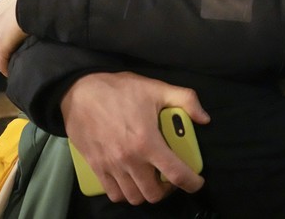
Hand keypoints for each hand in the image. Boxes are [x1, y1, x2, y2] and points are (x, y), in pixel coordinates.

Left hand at [0, 0, 27, 75]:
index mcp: (4, 4)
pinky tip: (10, 73)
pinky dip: (5, 66)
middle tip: (24, 46)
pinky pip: (1, 59)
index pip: (7, 18)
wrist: (37, 1)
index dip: (14, 26)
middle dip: (11, 39)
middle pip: (2, 32)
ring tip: (21, 57)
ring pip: (2, 45)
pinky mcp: (1, 45)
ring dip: (10, 51)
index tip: (23, 31)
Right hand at [61, 72, 209, 204]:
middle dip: (167, 189)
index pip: (176, 173)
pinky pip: (113, 193)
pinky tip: (130, 179)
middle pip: (154, 194)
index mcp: (147, 141)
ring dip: (146, 192)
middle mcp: (129, 159)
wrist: (80, 91)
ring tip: (151, 178)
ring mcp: (111, 166)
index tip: (197, 182)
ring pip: (134, 197)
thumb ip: (186, 100)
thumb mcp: (156, 88)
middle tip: (170, 176)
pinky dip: (125, 192)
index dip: (192, 183)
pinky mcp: (96, 167)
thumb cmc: (120, 89)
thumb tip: (204, 118)